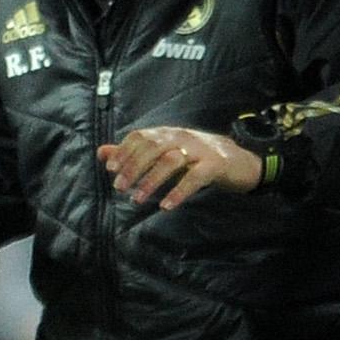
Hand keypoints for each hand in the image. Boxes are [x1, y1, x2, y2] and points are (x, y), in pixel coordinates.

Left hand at [99, 125, 262, 208]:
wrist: (237, 160)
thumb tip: (102, 152)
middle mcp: (182, 137)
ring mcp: (200, 149)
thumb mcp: (163, 154)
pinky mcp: (215, 165)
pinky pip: (195, 178)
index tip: (111, 169)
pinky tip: (166, 206)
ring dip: (151, 180)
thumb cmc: (195, 159)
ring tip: (137, 199)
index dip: (124, 151)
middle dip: (133, 167)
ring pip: (171, 161)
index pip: (141, 136)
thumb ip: (133, 153)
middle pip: (153, 147)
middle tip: (120, 188)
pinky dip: (178, 192)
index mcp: (167, 133)